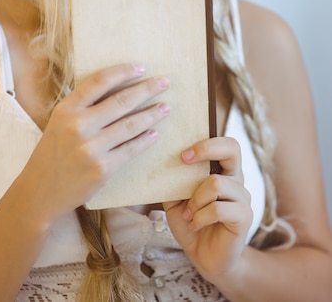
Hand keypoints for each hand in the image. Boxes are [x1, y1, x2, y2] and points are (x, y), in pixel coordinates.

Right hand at [28, 63, 169, 219]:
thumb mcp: (58, 122)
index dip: (123, 72)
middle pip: (121, 101)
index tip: (141, 68)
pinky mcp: (103, 169)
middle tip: (165, 82)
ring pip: (130, 125)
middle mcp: (79, 125)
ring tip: (166, 108)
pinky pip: (130, 149)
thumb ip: (82, 106)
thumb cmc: (51, 153)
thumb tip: (116, 88)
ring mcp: (91, 148)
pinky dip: (145, 140)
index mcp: (66, 109)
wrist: (39, 192)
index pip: (100, 81)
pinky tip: (154, 134)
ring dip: (152, 115)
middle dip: (147, 89)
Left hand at [163, 137, 252, 283]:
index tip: (182, 155)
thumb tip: (157, 162)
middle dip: (205, 149)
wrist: (205, 257)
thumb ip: (172, 180)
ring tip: (188, 213)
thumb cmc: (191, 223)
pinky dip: (200, 217)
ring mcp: (242, 197)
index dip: (205, 143)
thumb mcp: (175, 199)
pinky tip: (195, 225)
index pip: (225, 144)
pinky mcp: (244, 216)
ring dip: (195, 200)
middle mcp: (236, 179)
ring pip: (216, 183)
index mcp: (222, 171)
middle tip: (184, 160)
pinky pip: (218, 208)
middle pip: (232, 148)